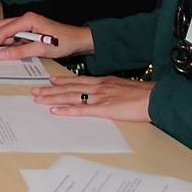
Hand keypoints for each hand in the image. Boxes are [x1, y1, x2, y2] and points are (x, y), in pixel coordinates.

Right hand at [0, 12, 92, 59]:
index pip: (4, 31)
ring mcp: (27, 25)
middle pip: (0, 26)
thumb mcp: (42, 49)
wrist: (78, 40)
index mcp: (28, 20)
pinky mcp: (29, 31)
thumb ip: (21, 51)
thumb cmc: (64, 41)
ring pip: (4, 31)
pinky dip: (3, 42)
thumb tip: (2, 54)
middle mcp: (26, 20)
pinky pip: (12, 35)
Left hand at [31, 75, 153, 121]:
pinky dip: (67, 110)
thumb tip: (107, 94)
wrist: (156, 98)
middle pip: (69, 88)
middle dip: (51, 89)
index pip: (78, 80)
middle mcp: (98, 87)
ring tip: (38, 99)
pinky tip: (55, 111)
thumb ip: (113, 90)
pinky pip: (81, 110)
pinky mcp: (104, 109)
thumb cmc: (145, 94)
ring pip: (71, 97)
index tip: (50, 80)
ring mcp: (100, 97)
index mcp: (104, 82)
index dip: (62, 80)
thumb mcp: (125, 87)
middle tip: (35, 90)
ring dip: (53, 98)